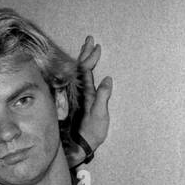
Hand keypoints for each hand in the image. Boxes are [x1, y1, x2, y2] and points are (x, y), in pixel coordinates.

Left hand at [73, 35, 112, 151]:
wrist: (80, 145)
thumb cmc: (90, 132)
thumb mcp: (100, 115)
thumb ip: (103, 97)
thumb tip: (107, 79)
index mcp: (84, 93)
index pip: (85, 70)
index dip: (90, 57)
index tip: (97, 47)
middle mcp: (78, 92)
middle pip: (79, 67)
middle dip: (85, 53)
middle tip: (90, 39)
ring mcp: (76, 95)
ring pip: (76, 72)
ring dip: (82, 59)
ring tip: (86, 47)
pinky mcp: (77, 100)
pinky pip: (77, 79)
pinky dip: (80, 69)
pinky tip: (82, 67)